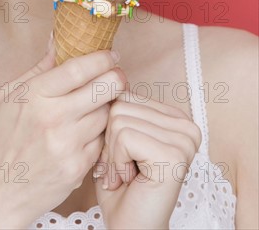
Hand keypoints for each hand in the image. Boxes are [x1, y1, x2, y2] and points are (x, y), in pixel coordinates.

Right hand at [0, 39, 125, 226]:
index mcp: (34, 95)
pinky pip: (103, 140)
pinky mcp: (78, 167)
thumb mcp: (10, 96)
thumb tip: (57, 37)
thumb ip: (39, 68)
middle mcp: (52, 118)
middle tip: (118, 75)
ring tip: (102, 102)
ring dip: (109, 106)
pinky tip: (91, 130)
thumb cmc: (5, 138)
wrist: (1, 192)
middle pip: (104, 88)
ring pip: (107, 114)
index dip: (102, 58)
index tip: (111, 54)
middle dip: (117, 77)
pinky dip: (101, 133)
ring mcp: (67, 144)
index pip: (79, 68)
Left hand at [93, 93, 201, 229]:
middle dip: (110, 140)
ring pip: (120, 118)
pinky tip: (129, 179)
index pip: (126, 93)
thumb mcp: (117, 137)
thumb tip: (106, 78)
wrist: (131, 228)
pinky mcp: (175, 154)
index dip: (112, 125)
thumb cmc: (122, 188)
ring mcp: (184, 140)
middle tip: (122, 168)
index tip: (122, 154)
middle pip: (121, 104)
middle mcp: (187, 126)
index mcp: (175, 118)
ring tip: (125, 174)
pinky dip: (117, 161)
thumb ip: (118, 108)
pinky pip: (125, 136)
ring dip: (112, 153)